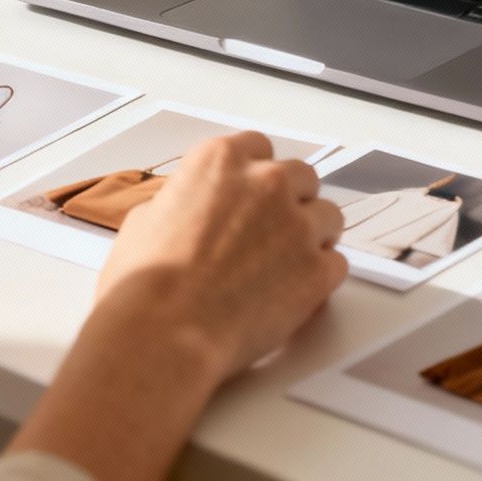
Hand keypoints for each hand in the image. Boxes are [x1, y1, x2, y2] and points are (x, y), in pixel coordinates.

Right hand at [96, 131, 346, 383]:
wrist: (163, 332)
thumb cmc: (145, 285)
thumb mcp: (145, 221)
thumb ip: (183, 204)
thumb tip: (187, 213)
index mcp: (220, 161)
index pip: (257, 147)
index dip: (256, 175)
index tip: (254, 192)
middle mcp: (266, 182)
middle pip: (301, 177)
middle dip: (291, 201)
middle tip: (273, 231)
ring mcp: (297, 224)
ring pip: (328, 216)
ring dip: (312, 235)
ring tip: (286, 266)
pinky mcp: (317, 269)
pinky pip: (336, 262)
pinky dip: (320, 276)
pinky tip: (294, 292)